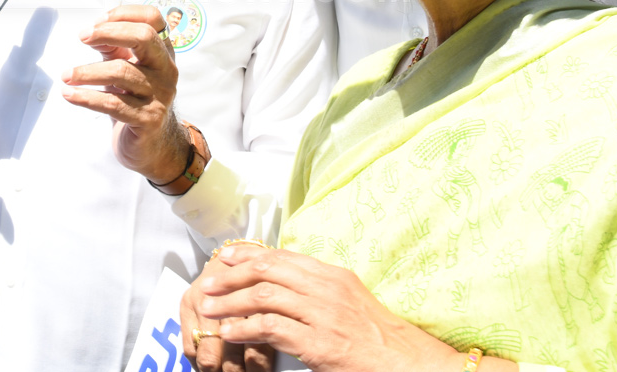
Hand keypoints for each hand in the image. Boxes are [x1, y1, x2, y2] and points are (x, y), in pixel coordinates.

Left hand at [64, 4, 190, 184]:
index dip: (124, 14)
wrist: (153, 145)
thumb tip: (92, 32)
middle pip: (144, 36)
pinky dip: (86, 97)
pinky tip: (70, 94)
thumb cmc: (136, 100)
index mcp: (162, 52)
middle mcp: (166, 69)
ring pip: (121, 72)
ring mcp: (160, 94)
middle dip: (108, 32)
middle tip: (82, 37)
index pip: (153, 18)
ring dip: (87, 72)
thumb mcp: (126, 69)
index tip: (97, 21)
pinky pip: (113, 103)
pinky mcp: (148, 119)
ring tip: (66, 75)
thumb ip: (113, 49)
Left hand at [196, 243, 487, 371]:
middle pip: (267, 271)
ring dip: (231, 302)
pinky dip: (246, 328)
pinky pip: (272, 328)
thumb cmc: (378, 337)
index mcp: (332, 273)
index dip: (248, 255)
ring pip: (263, 296)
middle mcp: (325, 287)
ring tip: (210, 309)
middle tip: (208, 282)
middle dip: (232, 275)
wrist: (407, 362)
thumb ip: (319, 289)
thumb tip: (287, 283)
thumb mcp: (350, 300)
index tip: (226, 257)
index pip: (281, 256)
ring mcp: (322, 313)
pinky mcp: (318, 342)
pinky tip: (231, 332)